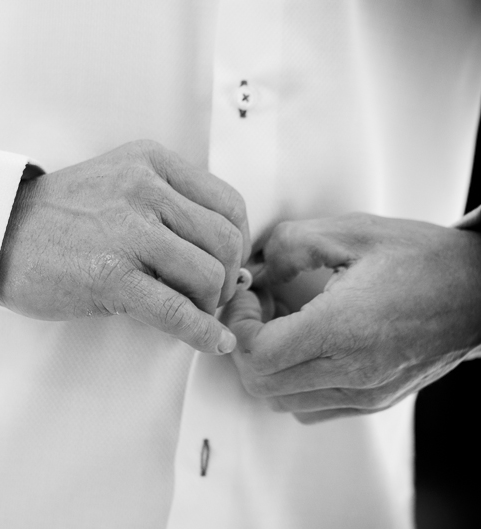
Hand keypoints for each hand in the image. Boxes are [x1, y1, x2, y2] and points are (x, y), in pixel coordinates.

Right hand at [0, 140, 249, 353]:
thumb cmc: (59, 219)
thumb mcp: (119, 187)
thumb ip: (172, 211)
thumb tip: (235, 267)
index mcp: (151, 162)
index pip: (229, 205)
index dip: (235, 245)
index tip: (220, 267)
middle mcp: (144, 188)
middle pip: (225, 242)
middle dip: (224, 279)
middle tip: (205, 297)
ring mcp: (128, 230)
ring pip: (208, 275)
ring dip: (208, 304)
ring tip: (188, 312)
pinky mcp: (110, 275)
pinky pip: (176, 310)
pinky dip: (202, 332)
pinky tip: (212, 343)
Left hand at [222, 213, 480, 422]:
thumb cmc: (422, 257)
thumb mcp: (353, 230)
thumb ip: (290, 244)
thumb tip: (255, 271)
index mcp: (346, 329)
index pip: (258, 354)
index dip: (237, 323)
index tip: (247, 294)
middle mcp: (354, 373)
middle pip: (259, 383)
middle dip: (243, 343)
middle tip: (258, 306)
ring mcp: (365, 394)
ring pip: (279, 400)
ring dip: (264, 364)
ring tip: (281, 323)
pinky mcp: (373, 402)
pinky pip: (308, 408)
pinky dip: (290, 382)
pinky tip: (304, 344)